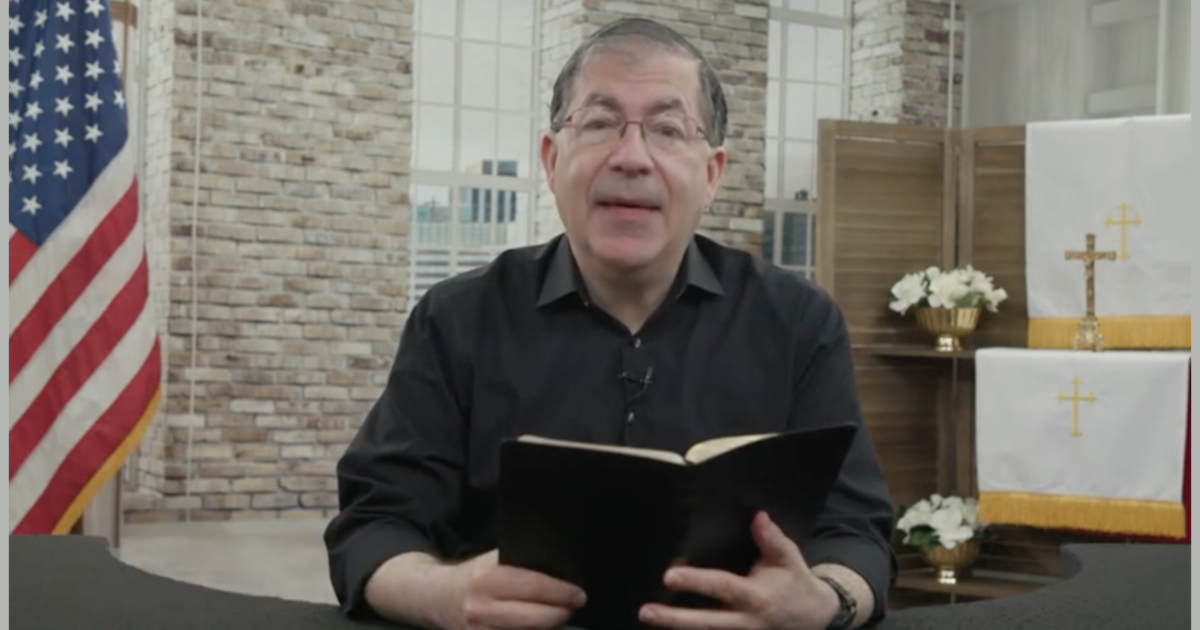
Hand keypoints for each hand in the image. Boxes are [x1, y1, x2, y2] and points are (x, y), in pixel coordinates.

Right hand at [444, 549, 587, 629]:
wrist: (436, 598)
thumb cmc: (473, 577)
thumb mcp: (491, 561)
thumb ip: (520, 564)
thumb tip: (561, 571)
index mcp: (487, 578)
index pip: (534, 586)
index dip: (562, 593)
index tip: (579, 594)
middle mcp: (481, 608)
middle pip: (536, 619)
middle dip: (561, 613)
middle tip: (573, 606)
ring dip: (548, 629)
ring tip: (556, 617)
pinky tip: (537, 629)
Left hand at [638, 512, 840, 629]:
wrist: (814, 617)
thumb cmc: (795, 582)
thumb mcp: (788, 558)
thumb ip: (771, 539)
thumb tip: (757, 516)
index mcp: (756, 596)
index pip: (721, 587)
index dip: (695, 581)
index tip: (669, 576)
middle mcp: (745, 622)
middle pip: (706, 623)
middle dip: (674, 619)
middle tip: (646, 611)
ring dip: (676, 629)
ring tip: (649, 620)